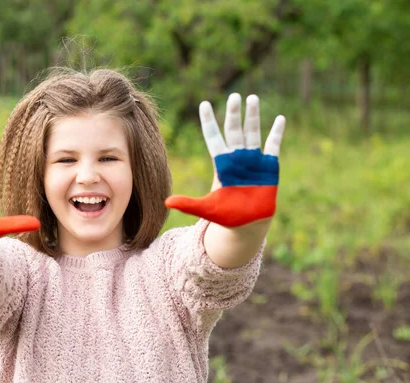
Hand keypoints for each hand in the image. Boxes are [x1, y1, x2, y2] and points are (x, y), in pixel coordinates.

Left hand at [165, 94, 284, 226]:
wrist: (248, 223)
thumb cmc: (227, 214)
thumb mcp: (206, 208)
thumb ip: (188, 204)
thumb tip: (165, 202)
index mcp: (222, 165)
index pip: (213, 138)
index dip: (209, 122)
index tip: (204, 104)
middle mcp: (237, 158)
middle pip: (234, 131)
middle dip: (234, 114)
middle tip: (234, 96)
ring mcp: (253, 160)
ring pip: (252, 133)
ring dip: (253, 116)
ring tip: (251, 98)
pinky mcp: (269, 167)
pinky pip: (273, 146)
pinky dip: (276, 133)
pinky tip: (280, 118)